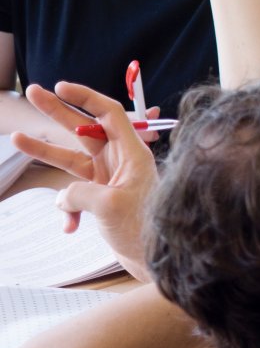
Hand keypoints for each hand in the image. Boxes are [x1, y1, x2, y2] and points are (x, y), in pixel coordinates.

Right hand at [11, 82, 158, 280]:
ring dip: (45, 152)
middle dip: (58, 111)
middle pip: (85, 128)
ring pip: (71, 159)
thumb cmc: (144, 230)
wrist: (155, 261)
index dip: (85, 96)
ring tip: (16, 139)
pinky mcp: (100, 198)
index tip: (60, 87)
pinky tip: (69, 226)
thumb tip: (62, 197)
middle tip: (32, 92)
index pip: (109, 112)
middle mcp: (121, 161)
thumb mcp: (109, 205)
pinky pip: (72, 195)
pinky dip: (65, 209)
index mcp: (132, 153)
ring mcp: (108, 178)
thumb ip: (80, 192)